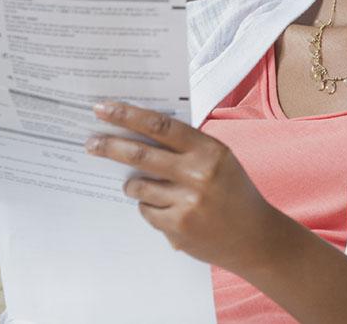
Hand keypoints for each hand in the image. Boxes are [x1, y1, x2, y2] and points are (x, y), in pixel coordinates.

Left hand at [85, 100, 284, 273]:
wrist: (255, 238)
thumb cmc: (233, 192)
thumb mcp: (219, 160)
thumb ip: (186, 146)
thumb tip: (138, 129)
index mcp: (209, 150)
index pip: (160, 126)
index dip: (128, 114)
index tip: (104, 108)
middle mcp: (198, 174)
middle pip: (140, 154)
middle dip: (110, 146)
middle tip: (90, 143)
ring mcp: (187, 203)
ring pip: (138, 186)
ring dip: (132, 185)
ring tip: (141, 186)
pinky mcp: (178, 228)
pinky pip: (146, 211)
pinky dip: (150, 208)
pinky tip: (168, 210)